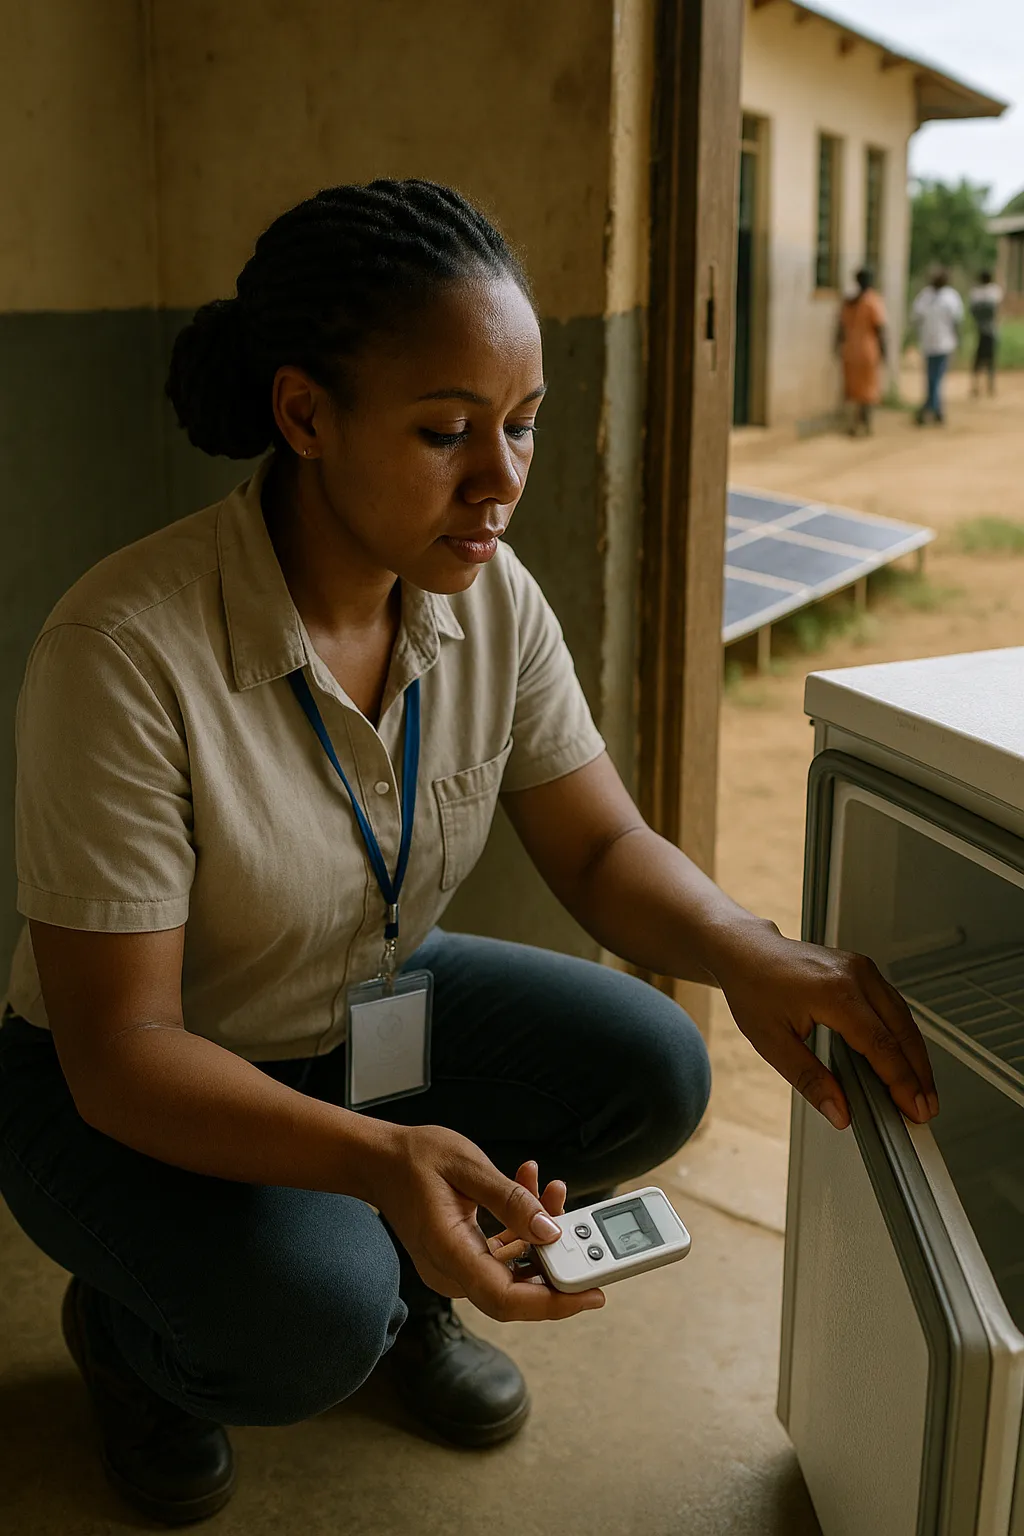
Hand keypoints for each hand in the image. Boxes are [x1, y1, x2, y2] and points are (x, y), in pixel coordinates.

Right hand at [368, 1125, 605, 1321]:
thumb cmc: (414, 1159)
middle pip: (517, 1292)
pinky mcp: (462, 1257)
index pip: (506, 1299)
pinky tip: (531, 1192)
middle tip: (587, 1233)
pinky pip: (502, 1257)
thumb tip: (550, 1231)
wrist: (378, 1161)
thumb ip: (510, 1201)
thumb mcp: (467, 1166)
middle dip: (558, 1264)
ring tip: (552, 1190)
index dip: (554, 1303)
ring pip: (514, 1272)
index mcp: (448, 1252)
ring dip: (541, 1238)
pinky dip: (523, 1231)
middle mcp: (450, 1271)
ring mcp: (455, 1268)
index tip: (593, 1294)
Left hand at [712, 920, 938, 1130]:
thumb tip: (840, 1112)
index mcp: (834, 993)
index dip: (902, 1082)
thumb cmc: (753, 989)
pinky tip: (905, 1058)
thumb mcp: (772, 1042)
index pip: (881, 1045)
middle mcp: (856, 976)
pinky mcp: (864, 969)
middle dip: (918, 1074)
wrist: (746, 951)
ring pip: (903, 1017)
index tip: (914, 1110)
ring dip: (916, 1055)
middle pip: (902, 1032)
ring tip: (921, 1091)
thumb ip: (809, 1079)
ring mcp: (863, 969)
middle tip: (926, 1109)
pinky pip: (893, 1005)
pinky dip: (903, 1035)